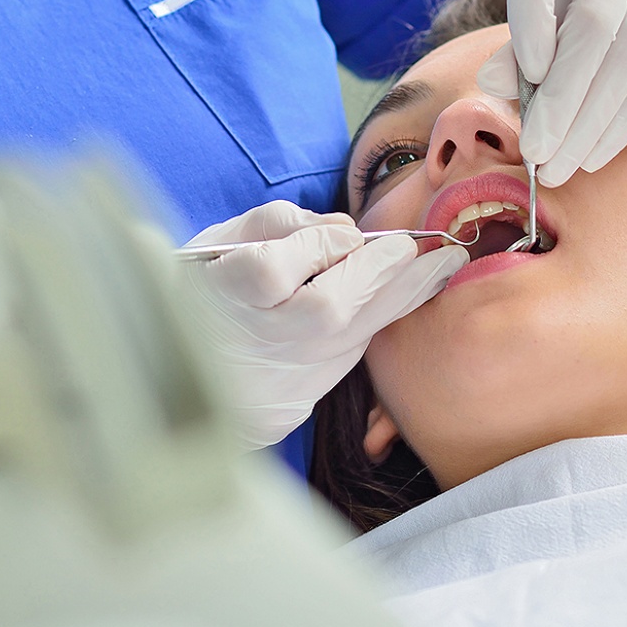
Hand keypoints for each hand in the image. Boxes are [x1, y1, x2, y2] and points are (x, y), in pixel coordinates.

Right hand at [182, 201, 468, 448]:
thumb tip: (344, 231)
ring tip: (443, 264)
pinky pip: (352, 355)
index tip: (347, 234)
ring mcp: (276, 378)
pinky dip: (384, 319)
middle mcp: (249, 343)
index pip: (270, 271)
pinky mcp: (299, 400)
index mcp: (215, 298)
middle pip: (323, 310)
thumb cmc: (206, 289)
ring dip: (402, 295)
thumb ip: (277, 226)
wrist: (184, 374)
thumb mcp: (218, 243)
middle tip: (416, 246)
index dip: (314, 249)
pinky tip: (415, 291)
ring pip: (350, 338)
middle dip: (378, 274)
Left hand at [479, 0, 626, 185]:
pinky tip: (595, 154)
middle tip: (535, 153)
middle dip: (561, 99)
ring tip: (558, 166)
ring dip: (589, 124)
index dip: (529, 19)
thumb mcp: (563, 1)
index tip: (531, 75)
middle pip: (593, 22)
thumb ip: (525, 37)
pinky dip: (623, 121)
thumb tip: (489, 81)